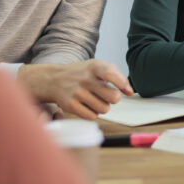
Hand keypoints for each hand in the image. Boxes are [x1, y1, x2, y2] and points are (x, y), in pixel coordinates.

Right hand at [18, 59, 133, 119]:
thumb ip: (117, 76)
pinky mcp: (70, 105)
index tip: (125, 88)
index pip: (110, 73)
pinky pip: (92, 116)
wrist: (54, 79)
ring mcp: (77, 93)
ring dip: (103, 106)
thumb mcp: (98, 67)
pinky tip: (87, 105)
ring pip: (104, 109)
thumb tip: (130, 91)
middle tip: (106, 95)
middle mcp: (85, 79)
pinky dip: (92, 113)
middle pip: (113, 97)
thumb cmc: (82, 73)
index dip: (122, 83)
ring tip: (94, 99)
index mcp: (94, 67)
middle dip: (114, 98)